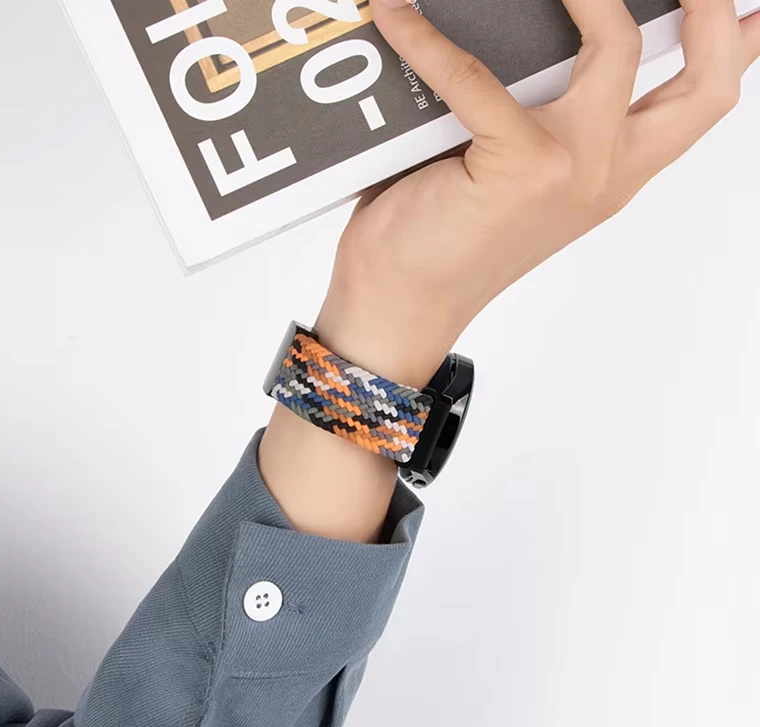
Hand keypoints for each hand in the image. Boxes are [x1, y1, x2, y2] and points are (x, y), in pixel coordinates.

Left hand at [316, 0, 759, 387]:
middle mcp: (605, 173)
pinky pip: (472, 74)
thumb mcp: (512, 172)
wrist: (400, 307)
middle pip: (703, 82)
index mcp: (610, 174)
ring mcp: (571, 168)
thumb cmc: (443, 244)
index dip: (737, 43)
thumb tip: (517, 40)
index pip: (696, 104)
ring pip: (618, 46)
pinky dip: (424, 38)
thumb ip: (539, 112)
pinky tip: (392, 15)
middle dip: (712, 7)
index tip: (746, 9)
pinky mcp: (518, 165)